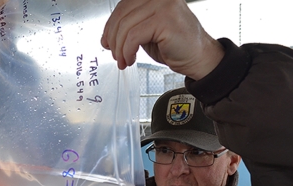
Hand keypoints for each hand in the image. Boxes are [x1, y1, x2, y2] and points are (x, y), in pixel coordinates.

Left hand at [101, 0, 223, 79]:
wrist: (198, 57)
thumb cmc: (175, 46)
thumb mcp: (147, 32)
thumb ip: (131, 27)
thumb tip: (108, 35)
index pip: (123, 6)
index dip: (110, 26)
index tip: (106, 41)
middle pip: (122, 15)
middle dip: (113, 39)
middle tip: (114, 55)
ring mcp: (164, 5)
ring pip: (125, 27)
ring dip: (120, 48)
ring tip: (123, 60)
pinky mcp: (165, 19)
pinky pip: (133, 37)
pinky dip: (127, 51)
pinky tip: (130, 59)